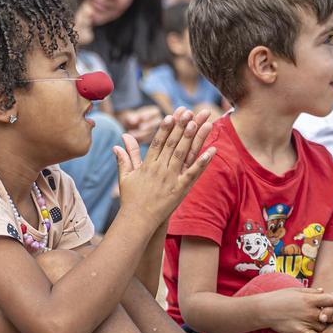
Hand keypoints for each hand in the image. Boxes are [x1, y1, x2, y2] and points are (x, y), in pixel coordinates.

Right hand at [114, 107, 215, 224]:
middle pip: (173, 144)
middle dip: (182, 126)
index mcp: (148, 165)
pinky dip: (203, 162)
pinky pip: (194, 173)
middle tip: (191, 111)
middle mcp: (160, 169)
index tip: (172, 115)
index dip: (166, 128)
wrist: (137, 220)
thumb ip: (125, 157)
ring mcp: (171, 179)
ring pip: (185, 154)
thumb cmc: (131, 199)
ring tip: (202, 123)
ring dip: (194, 138)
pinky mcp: (181, 189)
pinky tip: (213, 150)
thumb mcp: (126, 176)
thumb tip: (120, 141)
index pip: (158, 142)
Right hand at [260, 286, 332, 332]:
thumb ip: (310, 291)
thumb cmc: (277, 298)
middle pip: (332, 315)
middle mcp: (310, 311)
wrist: (263, 309)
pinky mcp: (300, 331)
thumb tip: (322, 291)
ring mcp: (306, 322)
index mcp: (309, 299)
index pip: (329, 299)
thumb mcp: (293, 290)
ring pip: (326, 328)